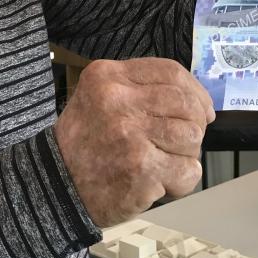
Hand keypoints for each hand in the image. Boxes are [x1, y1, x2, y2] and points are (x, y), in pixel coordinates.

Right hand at [53, 58, 214, 227]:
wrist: (55, 186)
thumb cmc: (85, 142)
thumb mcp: (100, 97)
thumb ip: (141, 90)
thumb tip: (200, 103)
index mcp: (107, 76)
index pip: (170, 71)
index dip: (195, 91)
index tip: (202, 109)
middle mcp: (117, 100)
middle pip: (186, 104)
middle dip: (194, 125)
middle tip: (180, 143)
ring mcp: (130, 134)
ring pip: (192, 136)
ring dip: (185, 155)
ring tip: (162, 163)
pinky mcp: (141, 168)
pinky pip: (188, 170)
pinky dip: (181, 182)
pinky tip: (159, 183)